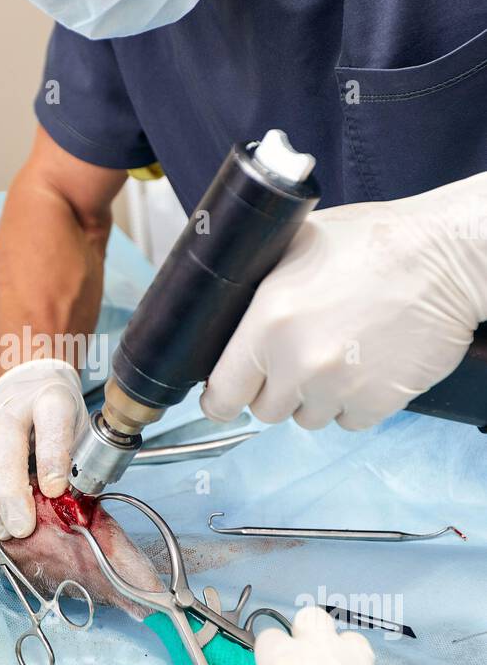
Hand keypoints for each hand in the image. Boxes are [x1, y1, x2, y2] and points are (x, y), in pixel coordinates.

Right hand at [0, 358, 86, 538]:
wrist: (31, 392)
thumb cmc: (62, 424)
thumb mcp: (84, 436)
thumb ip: (80, 467)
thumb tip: (67, 508)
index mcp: (52, 398)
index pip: (51, 416)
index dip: (52, 453)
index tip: (55, 490)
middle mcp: (13, 405)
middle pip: (4, 439)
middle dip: (10, 489)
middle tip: (21, 528)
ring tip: (3, 532)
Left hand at [202, 176, 486, 429]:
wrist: (444, 257)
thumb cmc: (374, 242)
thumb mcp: (295, 245)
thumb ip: (256, 286)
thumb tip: (227, 312)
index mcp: (267, 323)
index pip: (222, 392)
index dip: (221, 398)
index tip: (226, 398)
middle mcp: (297, 362)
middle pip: (265, 411)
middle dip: (277, 390)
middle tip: (299, 358)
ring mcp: (338, 388)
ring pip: (308, 419)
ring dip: (317, 397)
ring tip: (340, 354)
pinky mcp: (377, 403)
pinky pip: (350, 422)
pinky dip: (355, 402)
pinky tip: (367, 365)